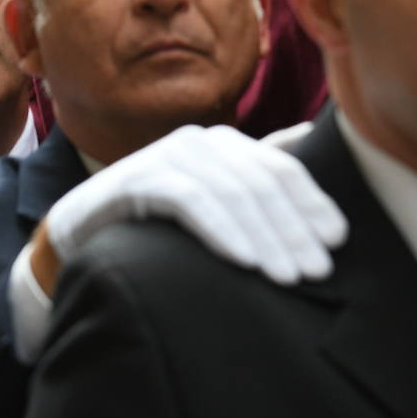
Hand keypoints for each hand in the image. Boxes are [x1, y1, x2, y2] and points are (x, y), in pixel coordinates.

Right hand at [42, 125, 345, 292]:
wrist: (79, 234)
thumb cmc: (155, 226)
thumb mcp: (212, 208)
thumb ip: (252, 192)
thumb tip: (316, 181)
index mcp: (224, 145)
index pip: (282, 168)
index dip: (313, 204)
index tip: (337, 242)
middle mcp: (199, 141)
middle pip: (262, 183)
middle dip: (293, 229)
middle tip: (317, 271)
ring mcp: (168, 155)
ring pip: (231, 193)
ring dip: (264, 237)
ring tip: (287, 276)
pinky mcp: (139, 178)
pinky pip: (191, 201)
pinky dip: (221, 231)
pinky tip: (244, 261)